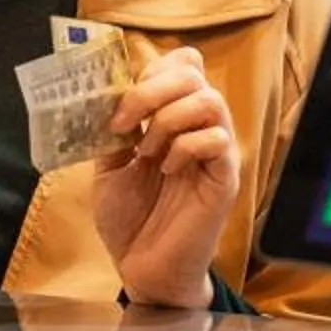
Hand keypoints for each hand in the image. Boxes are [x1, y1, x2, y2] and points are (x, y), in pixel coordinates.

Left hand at [91, 46, 240, 310]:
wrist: (141, 267)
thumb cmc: (129, 218)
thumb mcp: (108, 165)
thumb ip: (113, 129)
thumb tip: (106, 93)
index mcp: (172, 116)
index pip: (182, 63)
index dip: (151, 69)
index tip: (120, 102)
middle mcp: (197, 126)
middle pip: (193, 71)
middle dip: (151, 89)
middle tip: (126, 123)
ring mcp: (215, 150)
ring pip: (210, 99)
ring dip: (168, 119)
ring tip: (147, 151)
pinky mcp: (225, 177)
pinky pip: (217, 139)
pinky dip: (185, 148)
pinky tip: (167, 170)